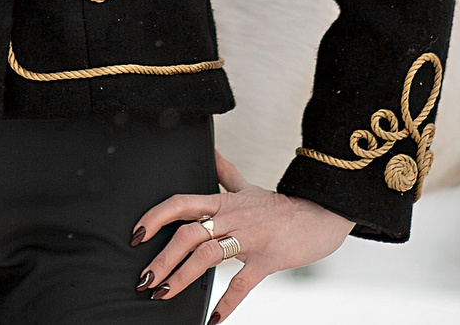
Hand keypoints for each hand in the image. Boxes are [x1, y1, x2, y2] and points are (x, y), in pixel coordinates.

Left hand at [131, 150, 351, 318]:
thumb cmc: (282, 205)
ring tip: (163, 295)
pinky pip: (242, 283)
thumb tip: (209, 152)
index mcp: (224, 202)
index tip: (136, 235)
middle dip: (162, 258)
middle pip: (188, 234)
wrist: (323, 212)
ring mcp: (249, 238)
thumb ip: (224, 173)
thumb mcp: (249, 186)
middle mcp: (232, 218)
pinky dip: (226, 303)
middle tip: (144, 279)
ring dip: (181, 277)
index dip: (155, 217)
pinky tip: (212, 319)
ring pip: (207, 256)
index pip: (180, 203)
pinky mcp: (268, 259)